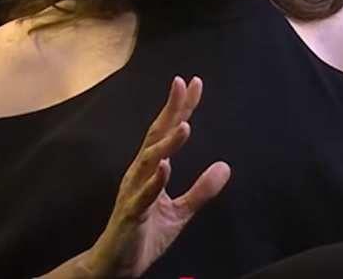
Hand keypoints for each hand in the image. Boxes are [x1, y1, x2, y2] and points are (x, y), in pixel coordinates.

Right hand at [83, 76, 230, 277]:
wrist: (116, 266)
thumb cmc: (143, 233)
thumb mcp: (180, 211)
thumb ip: (201, 190)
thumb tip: (225, 166)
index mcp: (150, 170)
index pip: (167, 132)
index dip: (181, 108)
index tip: (194, 83)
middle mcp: (139, 175)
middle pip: (156, 136)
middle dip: (171, 110)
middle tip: (183, 85)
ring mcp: (133, 194)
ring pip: (149, 162)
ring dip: (167, 144)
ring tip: (185, 125)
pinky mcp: (131, 215)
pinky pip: (142, 197)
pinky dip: (154, 182)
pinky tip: (166, 168)